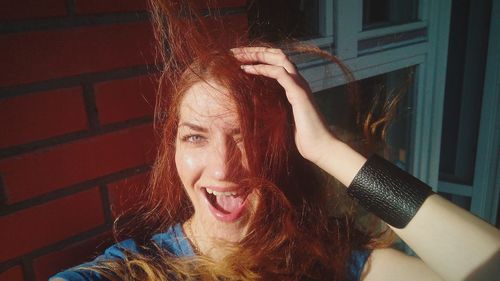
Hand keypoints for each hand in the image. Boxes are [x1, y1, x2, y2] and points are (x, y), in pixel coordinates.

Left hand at [231, 47, 336, 164]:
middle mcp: (298, 81)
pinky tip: (247, 69)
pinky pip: (279, 73)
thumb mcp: (281, 118)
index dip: (257, 56)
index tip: (237, 58)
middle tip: (233, 51)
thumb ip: (272, 108)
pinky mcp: (299, 92)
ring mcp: (300, 85)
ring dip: (256, 54)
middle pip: (276, 54)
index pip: (275, 61)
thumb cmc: (301, 137)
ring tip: (237, 56)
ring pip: (279, 58)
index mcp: (293, 85)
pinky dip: (262, 68)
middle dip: (254, 50)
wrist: (320, 146)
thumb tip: (252, 109)